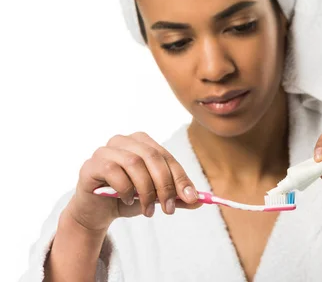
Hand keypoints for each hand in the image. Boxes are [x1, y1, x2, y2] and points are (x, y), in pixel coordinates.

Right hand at [66, 131, 201, 231]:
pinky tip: (127, 200)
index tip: (191, 198)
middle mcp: (124, 140)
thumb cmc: (127, 198)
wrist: (96, 212)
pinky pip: (113, 171)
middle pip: (152, 157)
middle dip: (165, 185)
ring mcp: (105, 150)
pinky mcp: (91, 164)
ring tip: (148, 211)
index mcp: (142, 142)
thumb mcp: (155, 198)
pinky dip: (125, 188)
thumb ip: (176, 196)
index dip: (180, 177)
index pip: (167, 157)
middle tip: (169, 208)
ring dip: (146, 190)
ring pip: (134, 163)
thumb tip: (199, 200)